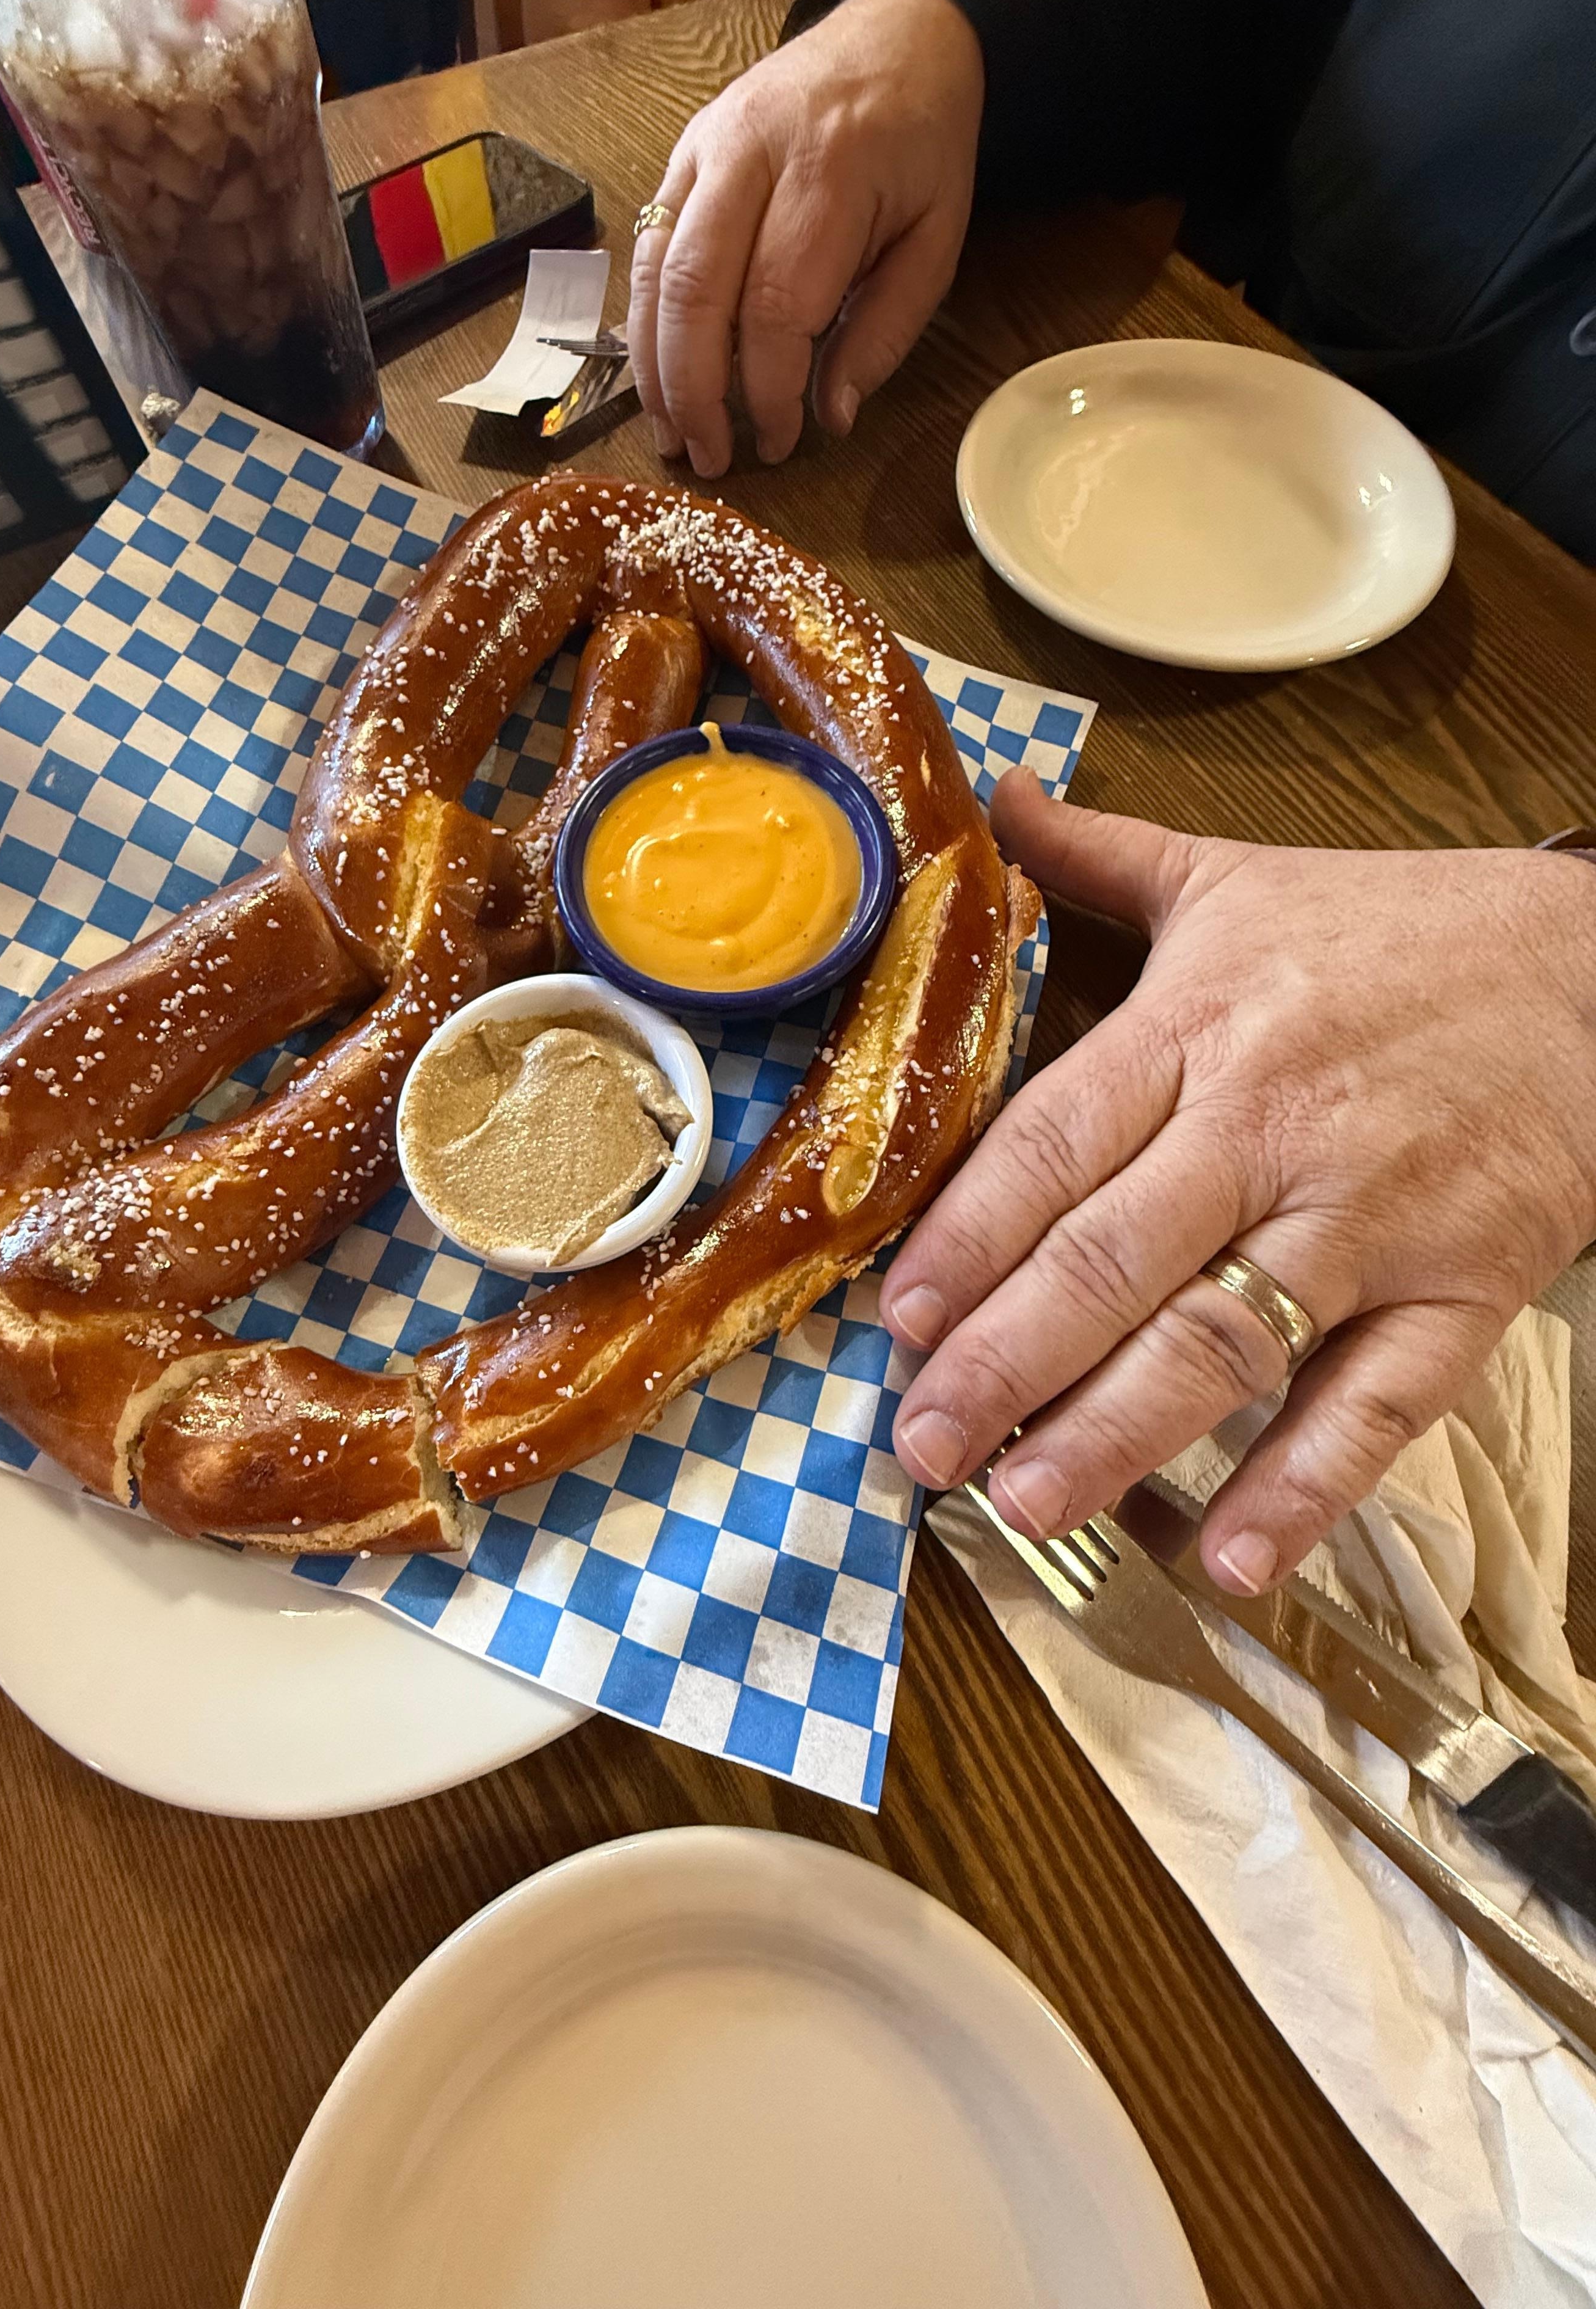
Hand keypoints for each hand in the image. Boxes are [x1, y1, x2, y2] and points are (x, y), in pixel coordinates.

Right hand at [627, 0, 983, 475]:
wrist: (895, 36)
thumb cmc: (922, 145)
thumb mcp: (938, 239)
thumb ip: (887, 331)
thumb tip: (830, 415)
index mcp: (830, 170)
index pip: (775, 304)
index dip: (767, 389)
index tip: (781, 443)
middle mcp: (752, 149)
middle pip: (695, 290)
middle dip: (693, 391)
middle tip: (709, 458)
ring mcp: (703, 146)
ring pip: (655, 271)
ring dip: (654, 367)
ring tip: (671, 434)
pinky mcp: (679, 153)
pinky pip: (646, 248)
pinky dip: (646, 321)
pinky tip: (659, 375)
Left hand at [882, 771, 1595, 1593]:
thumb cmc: (1405, 934)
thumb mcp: (1242, 879)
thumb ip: (1103, 856)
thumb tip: (993, 802)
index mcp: (1202, 1025)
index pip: (1055, 1144)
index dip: (967, 1236)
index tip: (894, 1319)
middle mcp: (1272, 1125)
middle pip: (1116, 1257)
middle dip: (1006, 1360)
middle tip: (920, 1442)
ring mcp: (1372, 1214)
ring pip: (1228, 1338)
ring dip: (1118, 1434)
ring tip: (1025, 1501)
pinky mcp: (1466, 1285)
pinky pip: (1378, 1402)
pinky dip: (1307, 1486)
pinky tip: (1228, 1559)